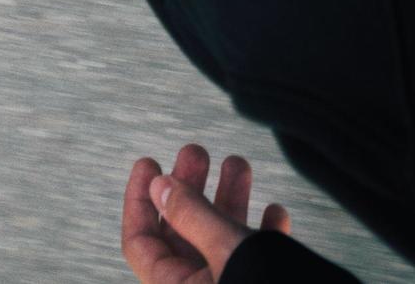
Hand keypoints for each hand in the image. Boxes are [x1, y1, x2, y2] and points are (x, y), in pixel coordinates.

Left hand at [122, 144, 291, 282]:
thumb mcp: (226, 248)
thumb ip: (191, 215)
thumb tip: (158, 185)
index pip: (140, 240)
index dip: (139, 199)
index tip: (149, 163)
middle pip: (181, 233)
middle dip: (190, 189)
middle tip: (197, 153)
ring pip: (220, 240)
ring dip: (229, 200)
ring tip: (239, 163)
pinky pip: (254, 260)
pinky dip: (262, 233)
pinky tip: (275, 211)